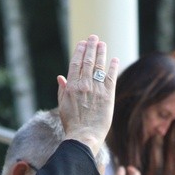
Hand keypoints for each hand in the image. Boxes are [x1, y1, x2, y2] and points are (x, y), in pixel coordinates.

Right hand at [57, 35, 118, 155]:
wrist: (84, 136)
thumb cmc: (72, 124)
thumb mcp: (63, 106)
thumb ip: (62, 90)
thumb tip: (60, 77)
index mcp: (71, 87)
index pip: (75, 64)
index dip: (79, 52)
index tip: (82, 43)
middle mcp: (84, 85)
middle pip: (88, 61)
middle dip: (91, 48)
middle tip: (93, 38)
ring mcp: (96, 90)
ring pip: (99, 67)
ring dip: (101, 53)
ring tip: (102, 44)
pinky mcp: (108, 96)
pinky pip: (111, 78)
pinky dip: (113, 67)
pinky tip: (114, 59)